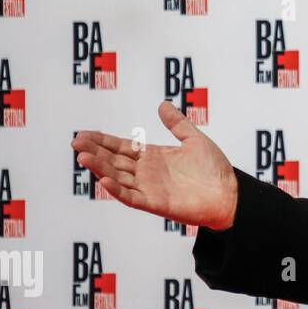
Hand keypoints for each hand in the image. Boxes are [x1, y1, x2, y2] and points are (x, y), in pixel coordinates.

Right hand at [71, 101, 238, 230]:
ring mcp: (149, 188)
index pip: (121, 147)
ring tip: (83, 157)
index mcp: (154, 157)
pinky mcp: (156, 203)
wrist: (231, 193)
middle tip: (76, 142)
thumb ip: (177, 124)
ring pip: (118, 178)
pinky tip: (104, 179)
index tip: (83, 134)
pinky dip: (117, 189)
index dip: (102, 141)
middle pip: (114, 161)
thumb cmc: (215, 169)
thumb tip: (162, 104)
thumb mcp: (194, 140)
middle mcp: (147, 173)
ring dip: (100, 168)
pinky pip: (132, 197)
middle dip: (95, 151)